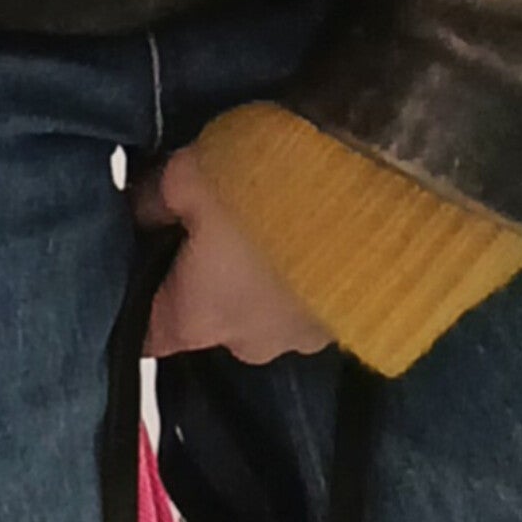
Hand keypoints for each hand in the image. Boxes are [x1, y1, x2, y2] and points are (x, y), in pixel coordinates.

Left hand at [137, 145, 331, 366]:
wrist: (381, 187)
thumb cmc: (265, 187)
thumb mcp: (191, 174)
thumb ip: (155, 199)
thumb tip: (139, 209)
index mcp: (193, 322)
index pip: (145, 333)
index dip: (140, 297)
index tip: (146, 260)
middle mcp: (244, 346)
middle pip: (208, 317)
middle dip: (209, 276)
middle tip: (220, 220)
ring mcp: (301, 340)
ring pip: (264, 309)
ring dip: (264, 274)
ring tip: (275, 220)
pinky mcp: (348, 320)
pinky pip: (311, 299)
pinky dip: (306, 272)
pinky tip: (314, 231)